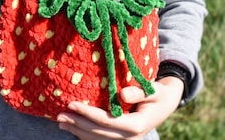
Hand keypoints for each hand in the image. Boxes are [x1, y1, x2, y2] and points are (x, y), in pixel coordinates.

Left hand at [57, 77, 183, 139]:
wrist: (166, 104)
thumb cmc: (158, 93)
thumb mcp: (153, 90)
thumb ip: (139, 92)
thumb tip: (123, 94)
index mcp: (136, 125)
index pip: (106, 121)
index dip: (87, 113)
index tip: (71, 103)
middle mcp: (130, 137)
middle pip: (98, 133)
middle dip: (77, 124)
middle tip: (59, 115)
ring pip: (97, 139)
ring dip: (78, 131)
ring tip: (61, 122)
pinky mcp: (122, 139)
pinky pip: (101, 139)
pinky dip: (86, 134)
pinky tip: (73, 128)